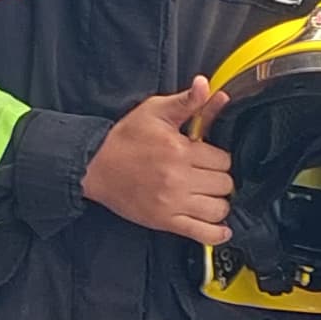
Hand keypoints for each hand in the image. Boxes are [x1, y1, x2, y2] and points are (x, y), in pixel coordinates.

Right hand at [84, 79, 233, 242]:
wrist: (95, 166)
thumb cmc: (126, 138)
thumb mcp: (155, 111)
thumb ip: (186, 102)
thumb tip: (206, 85)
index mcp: (180, 150)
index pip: (224, 160)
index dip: (219, 158)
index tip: (208, 158)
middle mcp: (179, 178)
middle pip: (225, 184)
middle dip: (220, 179)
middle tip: (207, 175)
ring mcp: (173, 203)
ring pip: (219, 208)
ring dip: (219, 203)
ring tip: (209, 196)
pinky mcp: (165, 221)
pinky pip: (202, 234)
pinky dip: (217, 234)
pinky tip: (221, 229)